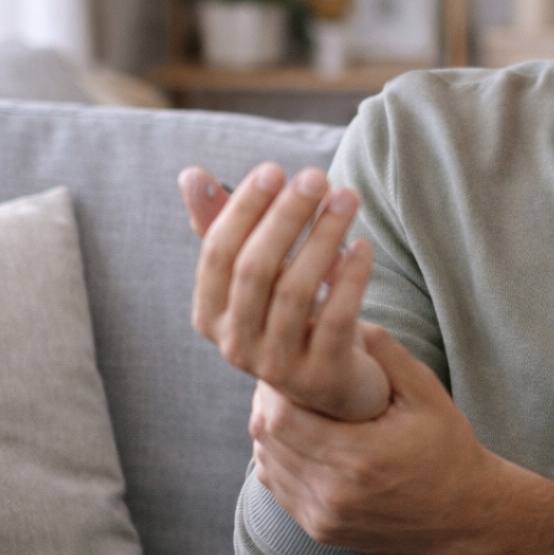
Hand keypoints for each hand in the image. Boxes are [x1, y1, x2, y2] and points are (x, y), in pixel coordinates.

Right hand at [178, 163, 390, 420]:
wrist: (332, 384)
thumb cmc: (289, 313)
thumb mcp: (257, 272)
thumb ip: (225, 226)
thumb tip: (190, 174)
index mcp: (211, 315)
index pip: (218, 254)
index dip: (244, 210)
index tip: (274, 170)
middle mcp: (236, 345)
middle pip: (255, 269)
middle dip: (286, 217)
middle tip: (316, 176)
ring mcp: (278, 366)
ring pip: (296, 292)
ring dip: (324, 237)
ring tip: (347, 198)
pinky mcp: (322, 375)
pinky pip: (336, 319)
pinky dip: (349, 278)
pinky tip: (363, 245)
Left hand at [249, 325, 501, 554]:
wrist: (465, 513)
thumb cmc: (448, 445)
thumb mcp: (426, 392)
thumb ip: (386, 354)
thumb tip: (347, 320)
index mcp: (359, 457)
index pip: (283, 418)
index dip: (275, 386)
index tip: (290, 363)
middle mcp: (334, 493)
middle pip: (267, 438)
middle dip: (269, 402)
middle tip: (286, 377)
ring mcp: (324, 518)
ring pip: (267, 463)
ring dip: (271, 430)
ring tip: (293, 403)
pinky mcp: (320, 530)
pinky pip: (277, 488)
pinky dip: (279, 458)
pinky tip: (301, 437)